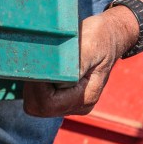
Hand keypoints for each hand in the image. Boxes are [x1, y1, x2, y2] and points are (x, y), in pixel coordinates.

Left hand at [23, 0, 142, 116]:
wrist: (111, 36)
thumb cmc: (100, 36)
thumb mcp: (89, 45)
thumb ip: (71, 65)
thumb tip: (53, 78)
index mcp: (85, 97)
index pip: (48, 102)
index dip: (37, 85)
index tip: (37, 62)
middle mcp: (79, 106)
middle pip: (39, 107)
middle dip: (32, 86)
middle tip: (37, 62)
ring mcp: (71, 104)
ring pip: (37, 104)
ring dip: (33, 85)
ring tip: (44, 63)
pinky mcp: (65, 98)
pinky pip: (40, 98)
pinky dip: (37, 84)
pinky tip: (46, 68)